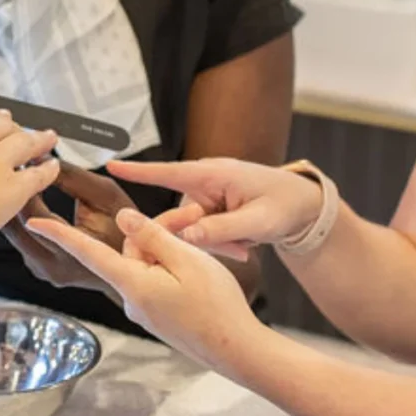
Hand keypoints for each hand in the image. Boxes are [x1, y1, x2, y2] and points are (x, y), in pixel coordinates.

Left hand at [1, 162, 134, 294]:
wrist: (130, 260)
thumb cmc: (126, 230)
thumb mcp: (106, 194)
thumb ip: (73, 177)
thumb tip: (42, 160)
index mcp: (74, 250)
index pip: (33, 214)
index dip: (23, 185)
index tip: (24, 165)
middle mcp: (54, 265)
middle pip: (15, 225)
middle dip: (12, 193)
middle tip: (17, 170)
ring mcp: (44, 269)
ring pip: (13, 233)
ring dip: (13, 206)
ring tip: (21, 183)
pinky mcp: (38, 267)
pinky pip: (19, 240)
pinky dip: (20, 218)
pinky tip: (27, 202)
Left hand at [28, 209, 260, 375]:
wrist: (237, 350)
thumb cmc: (216, 305)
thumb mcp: (186, 259)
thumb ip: (151, 235)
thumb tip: (122, 218)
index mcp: (131, 282)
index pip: (86, 251)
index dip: (58, 233)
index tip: (32, 221)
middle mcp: (130, 299)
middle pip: (129, 251)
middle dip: (155, 232)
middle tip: (191, 221)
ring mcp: (143, 310)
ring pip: (145, 265)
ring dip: (167, 251)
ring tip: (200, 252)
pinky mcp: (156, 316)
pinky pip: (154, 283)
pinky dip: (171, 270)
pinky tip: (196, 273)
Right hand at [108, 158, 323, 257]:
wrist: (305, 207)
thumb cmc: (285, 206)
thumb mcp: (257, 221)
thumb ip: (221, 230)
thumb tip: (187, 235)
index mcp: (213, 175)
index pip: (167, 173)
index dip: (137, 171)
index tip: (110, 165)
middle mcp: (206, 182)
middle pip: (178, 214)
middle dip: (199, 237)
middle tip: (238, 249)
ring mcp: (209, 196)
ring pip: (191, 227)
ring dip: (214, 242)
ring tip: (246, 246)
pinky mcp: (213, 208)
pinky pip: (202, 230)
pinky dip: (220, 241)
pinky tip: (243, 245)